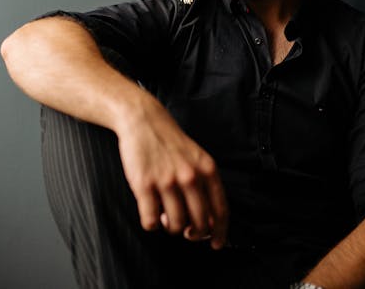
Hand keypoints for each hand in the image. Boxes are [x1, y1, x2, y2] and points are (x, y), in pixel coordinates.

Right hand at [116, 109, 228, 249]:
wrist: (144, 120)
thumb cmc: (170, 142)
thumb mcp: (197, 158)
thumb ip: (206, 184)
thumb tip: (211, 220)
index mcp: (207, 170)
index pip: (221, 211)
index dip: (221, 233)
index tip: (216, 244)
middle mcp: (190, 177)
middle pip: (200, 224)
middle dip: (193, 234)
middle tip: (186, 231)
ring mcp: (166, 181)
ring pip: (175, 226)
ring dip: (170, 227)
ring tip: (165, 215)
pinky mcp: (144, 185)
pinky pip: (150, 222)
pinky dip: (151, 224)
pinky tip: (150, 213)